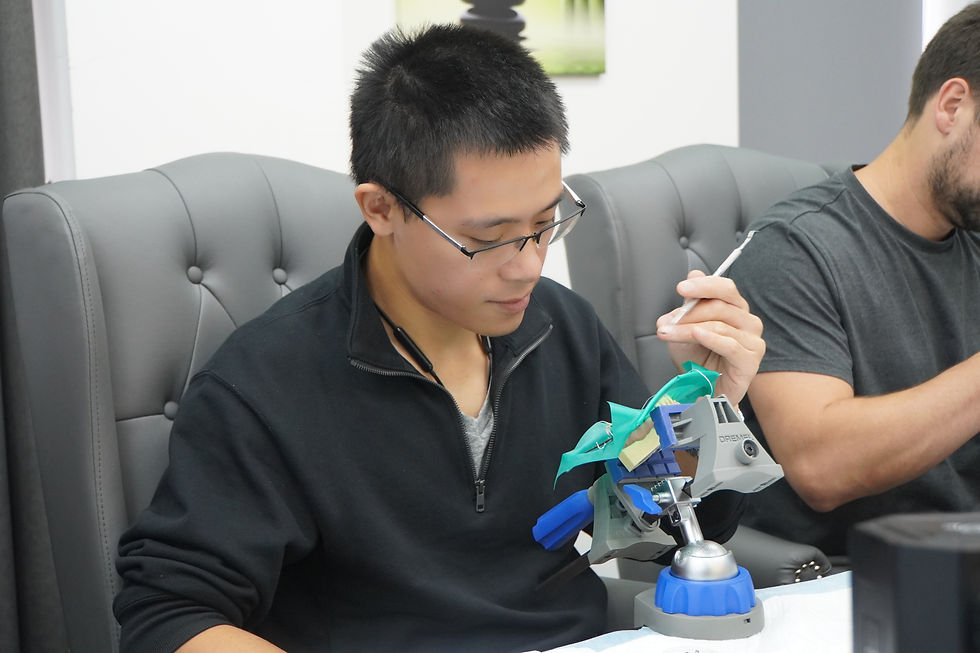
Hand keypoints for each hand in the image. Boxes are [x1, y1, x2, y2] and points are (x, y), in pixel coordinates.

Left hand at [655, 270, 764, 404]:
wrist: (702, 390)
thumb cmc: (697, 359)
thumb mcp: (685, 328)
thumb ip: (690, 305)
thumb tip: (691, 277)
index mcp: (735, 309)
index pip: (725, 289)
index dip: (704, 285)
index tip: (681, 287)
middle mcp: (747, 322)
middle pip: (720, 306)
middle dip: (689, 312)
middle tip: (667, 321)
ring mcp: (752, 341)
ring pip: (720, 325)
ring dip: (688, 328)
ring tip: (668, 333)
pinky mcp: (751, 360)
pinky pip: (730, 345)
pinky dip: (710, 338)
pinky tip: (696, 335)